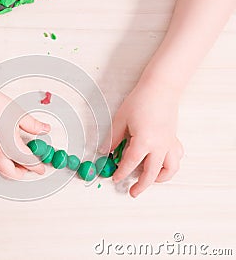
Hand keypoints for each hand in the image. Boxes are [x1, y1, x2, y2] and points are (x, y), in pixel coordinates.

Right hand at [0, 91, 50, 179]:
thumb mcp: (18, 114)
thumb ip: (34, 125)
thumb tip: (44, 129)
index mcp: (10, 147)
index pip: (28, 163)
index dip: (37, 167)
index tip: (40, 168)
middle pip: (11, 174)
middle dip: (21, 173)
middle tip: (28, 168)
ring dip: (6, 169)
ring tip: (13, 160)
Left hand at [100, 77, 183, 196]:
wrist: (161, 88)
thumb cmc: (141, 101)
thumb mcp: (121, 119)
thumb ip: (113, 138)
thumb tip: (104, 152)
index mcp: (144, 141)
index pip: (130, 163)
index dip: (121, 173)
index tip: (115, 178)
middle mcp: (159, 146)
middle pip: (150, 173)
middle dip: (140, 185)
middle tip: (132, 192)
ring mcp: (169, 144)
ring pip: (169, 170)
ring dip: (159, 179)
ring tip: (149, 181)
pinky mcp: (174, 139)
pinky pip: (176, 158)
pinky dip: (170, 165)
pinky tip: (161, 164)